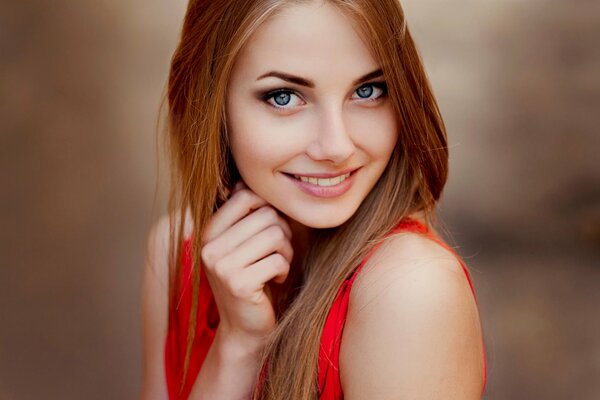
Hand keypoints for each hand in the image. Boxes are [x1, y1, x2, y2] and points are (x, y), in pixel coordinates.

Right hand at [200, 180, 292, 342]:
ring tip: (276, 265)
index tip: (268, 230)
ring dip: (285, 252)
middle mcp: (209, 246)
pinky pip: (278, 259)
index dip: (268, 209)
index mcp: (208, 231)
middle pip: (266, 215)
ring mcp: (221, 265)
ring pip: (275, 235)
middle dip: (281, 233)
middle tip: (276, 252)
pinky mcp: (238, 283)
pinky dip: (283, 269)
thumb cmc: (251, 278)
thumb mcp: (242, 243)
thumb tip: (241, 180)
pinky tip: (274, 280)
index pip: (245, 196)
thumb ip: (243, 215)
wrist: (245, 326)